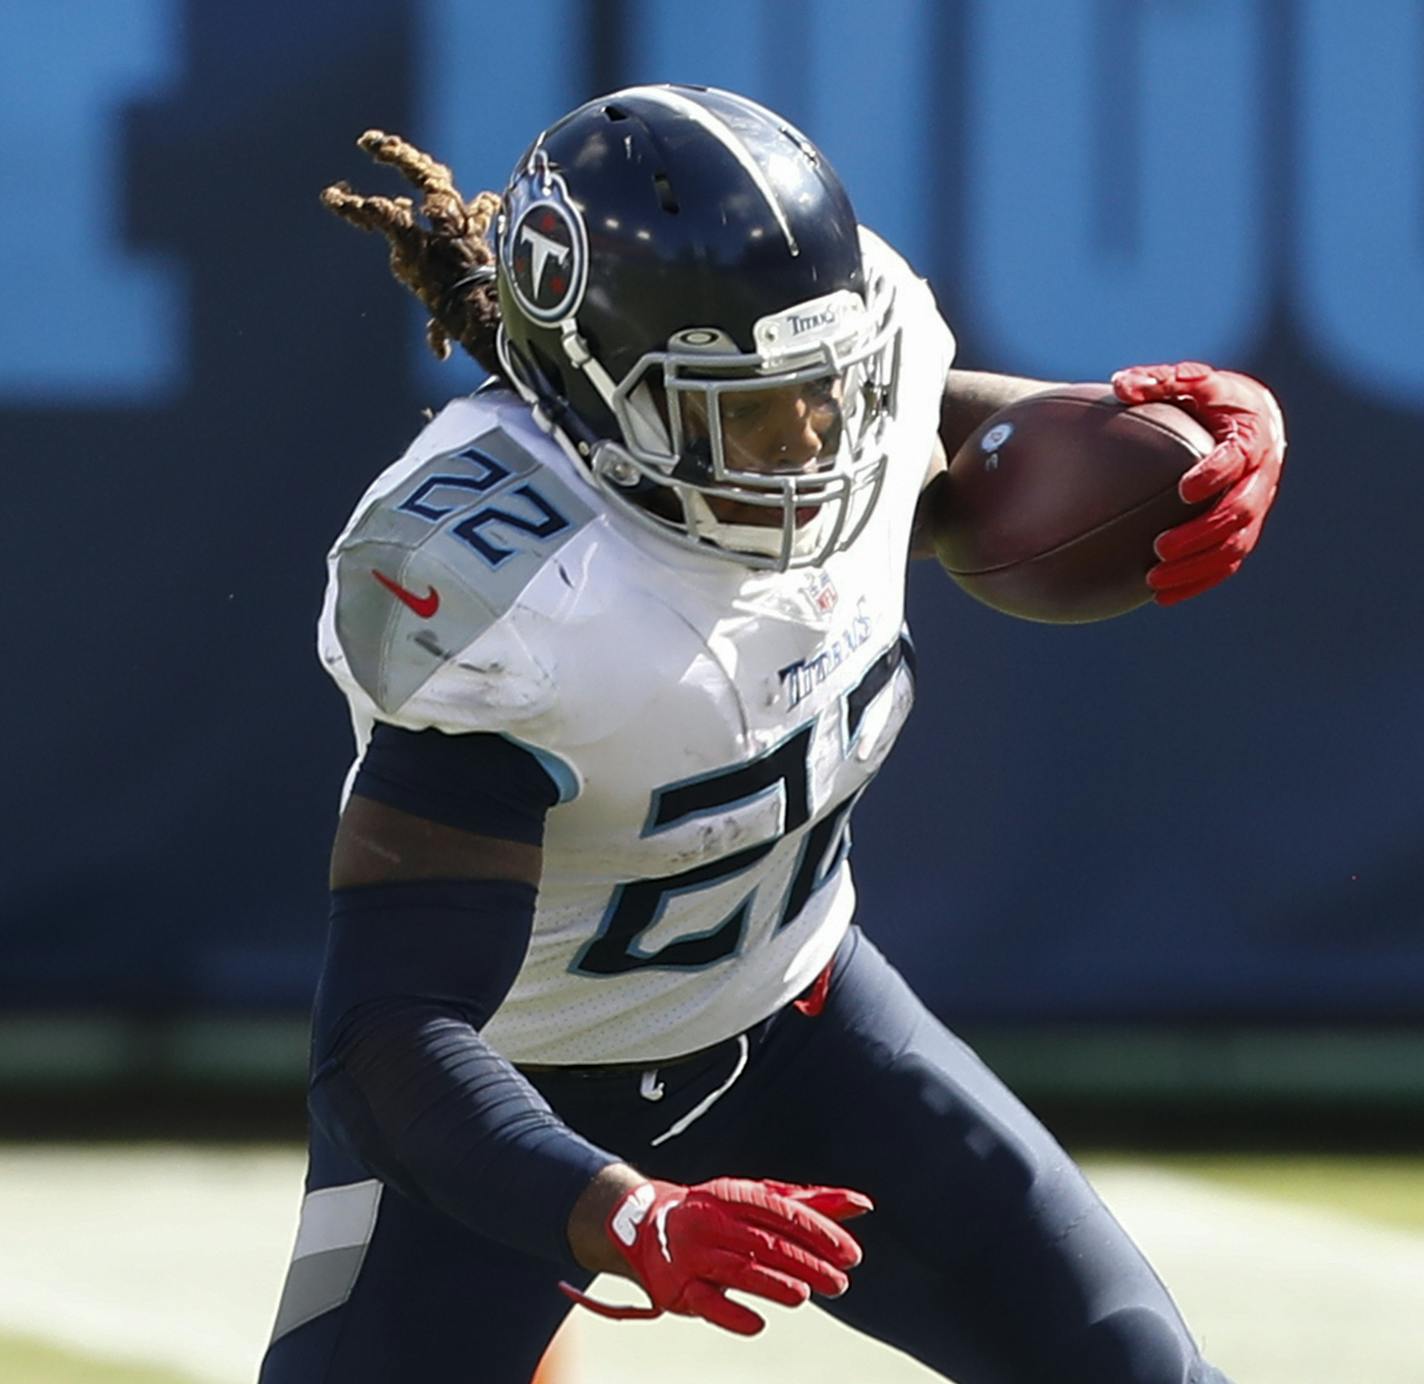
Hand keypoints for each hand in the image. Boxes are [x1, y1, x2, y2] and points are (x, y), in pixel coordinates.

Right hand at [560, 1176, 871, 1335]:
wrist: (644, 1226)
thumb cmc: (716, 1212)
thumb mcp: (758, 1200)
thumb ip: (809, 1203)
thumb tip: (862, 1204)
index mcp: (733, 1193)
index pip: (780, 1209)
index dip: (816, 1230)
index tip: (849, 1252)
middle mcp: (712, 1221)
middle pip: (764, 1242)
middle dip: (806, 1263)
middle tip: (840, 1282)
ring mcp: (693, 1254)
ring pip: (737, 1269)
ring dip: (773, 1283)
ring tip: (804, 1295)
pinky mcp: (677, 1288)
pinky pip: (705, 1302)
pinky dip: (731, 1313)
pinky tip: (758, 1323)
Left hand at [1112, 361, 1285, 605]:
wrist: (1248, 418)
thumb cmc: (1209, 398)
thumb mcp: (1188, 382)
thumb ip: (1158, 381)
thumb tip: (1121, 385)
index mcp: (1250, 435)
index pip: (1236, 459)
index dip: (1214, 475)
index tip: (1183, 490)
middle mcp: (1261, 475)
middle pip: (1239, 512)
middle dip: (1201, 533)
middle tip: (1160, 547)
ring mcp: (1256, 506)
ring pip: (1234, 546)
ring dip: (1197, 567)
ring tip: (1154, 580)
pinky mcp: (1245, 529)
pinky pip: (1227, 563)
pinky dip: (1198, 582)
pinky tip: (1162, 597)